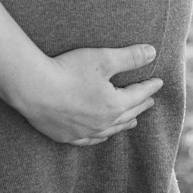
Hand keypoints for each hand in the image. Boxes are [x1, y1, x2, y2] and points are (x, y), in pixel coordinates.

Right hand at [18, 44, 163, 145]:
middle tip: (149, 101)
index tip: (158, 83)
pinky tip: (101, 135)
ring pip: (111, 130)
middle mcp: (102, 123)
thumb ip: (129, 57)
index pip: (138, 95)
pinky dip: (100, 136)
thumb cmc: (68, 70)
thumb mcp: (103, 59)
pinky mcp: (66, 136)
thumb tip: (152, 52)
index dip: (149, 87)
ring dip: (123, 124)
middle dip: (140, 106)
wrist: (34, 89)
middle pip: (127, 114)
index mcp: (114, 105)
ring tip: (132, 121)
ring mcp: (84, 132)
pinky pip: (90, 140)